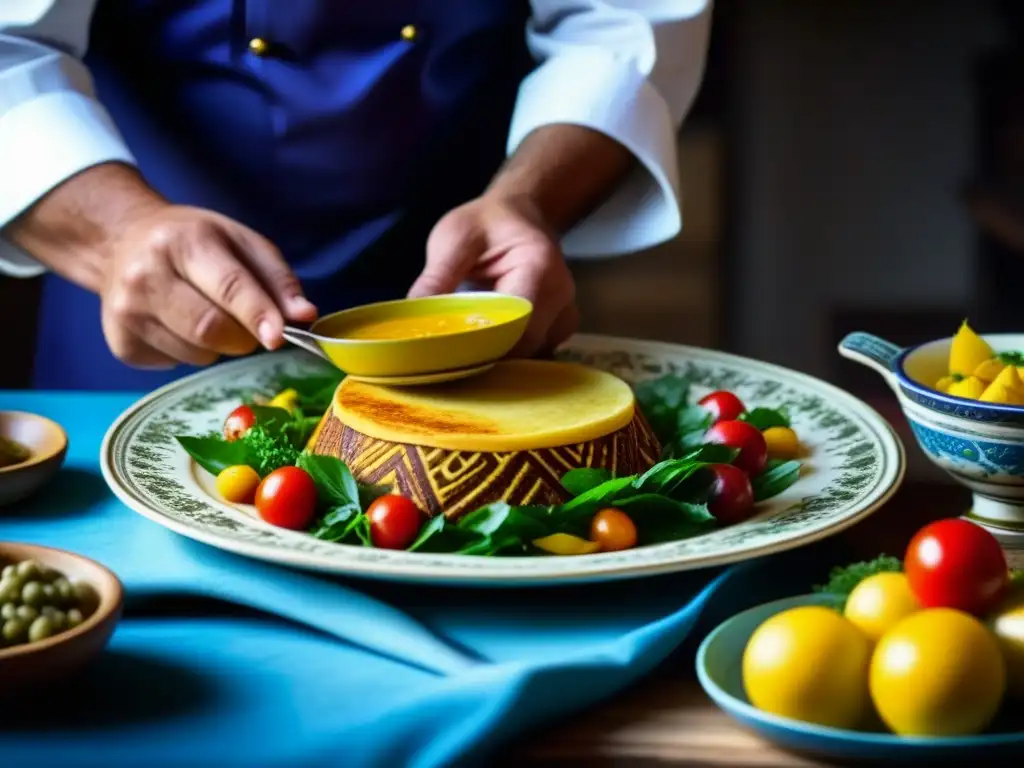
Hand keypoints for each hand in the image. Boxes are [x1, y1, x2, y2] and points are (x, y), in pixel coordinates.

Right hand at [100, 204, 316, 368]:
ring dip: (217, 346)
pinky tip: (176, 324)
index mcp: (184, 241)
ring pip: (197, 354)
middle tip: (245, 323)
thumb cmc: (193, 242)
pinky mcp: (121, 344)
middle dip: (242, 336)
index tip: (278, 337)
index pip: (227, 286)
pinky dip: (191, 352)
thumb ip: (278, 280)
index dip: (257, 314)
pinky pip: (177, 365)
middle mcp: (146, 275)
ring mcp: (126, 313)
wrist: (120, 241)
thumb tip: (305, 316)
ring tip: (202, 312)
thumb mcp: (241, 242)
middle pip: (210, 329)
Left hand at [409, 194, 577, 356]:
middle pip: (526, 345)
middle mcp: (561, 295)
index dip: (485, 343)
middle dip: (488, 356)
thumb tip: (413, 320)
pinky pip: (534, 353)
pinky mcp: (558, 329)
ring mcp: (564, 314)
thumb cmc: (486, 223)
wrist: (519, 215)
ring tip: (463, 355)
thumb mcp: (454, 238)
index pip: (516, 322)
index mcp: (539, 267)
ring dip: (499, 359)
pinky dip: (509, 356)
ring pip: (532, 354)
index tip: (448, 354)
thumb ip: (436, 277)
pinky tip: (483, 350)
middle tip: (447, 360)